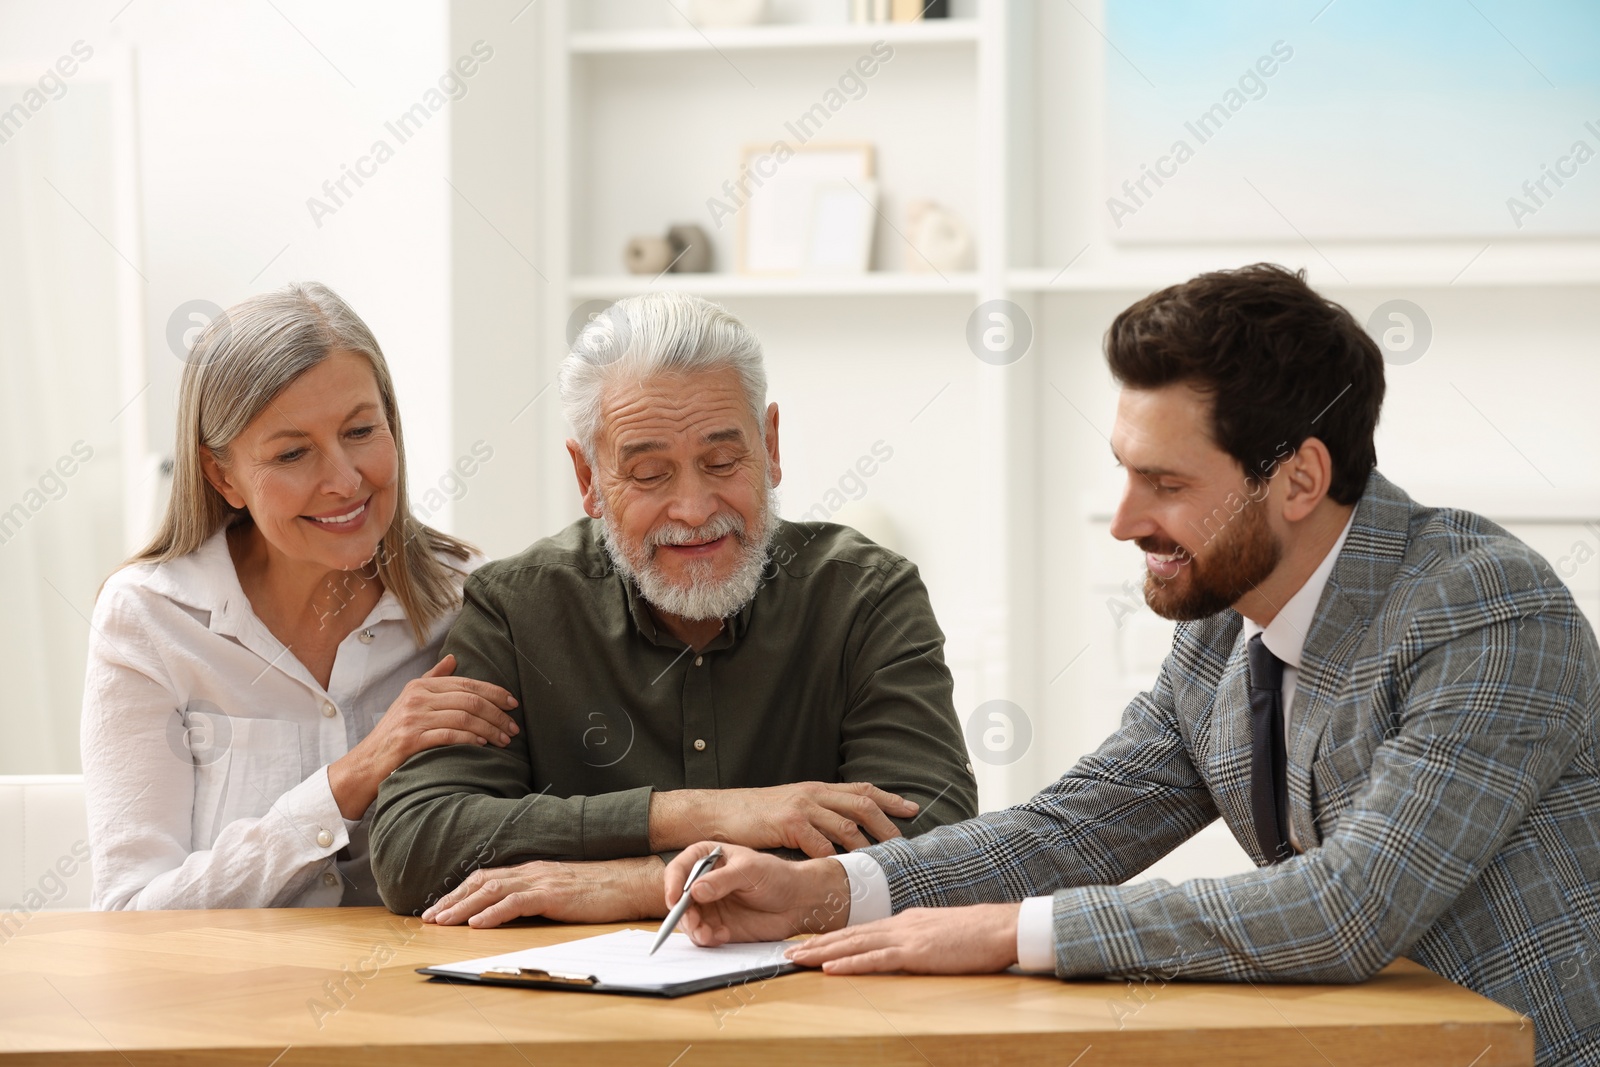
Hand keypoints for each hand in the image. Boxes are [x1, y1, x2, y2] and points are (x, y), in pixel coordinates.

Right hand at [328, 654, 518, 818]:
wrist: (366, 763)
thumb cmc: (393, 734)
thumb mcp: (410, 700)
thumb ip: (433, 679)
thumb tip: (453, 658)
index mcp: (420, 686)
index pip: (466, 684)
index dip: (494, 692)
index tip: (513, 703)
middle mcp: (417, 698)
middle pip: (469, 700)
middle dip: (497, 713)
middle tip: (514, 727)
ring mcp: (413, 718)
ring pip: (464, 717)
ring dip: (490, 728)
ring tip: (504, 739)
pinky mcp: (411, 739)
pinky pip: (449, 735)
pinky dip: (470, 738)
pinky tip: (483, 744)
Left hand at [422, 856, 666, 927]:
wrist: (631, 882)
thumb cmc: (602, 889)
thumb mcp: (564, 890)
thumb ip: (539, 894)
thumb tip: (516, 910)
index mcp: (534, 870)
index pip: (488, 878)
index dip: (461, 892)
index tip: (441, 907)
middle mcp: (533, 871)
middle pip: (482, 881)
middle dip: (452, 900)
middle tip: (429, 917)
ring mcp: (542, 881)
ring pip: (492, 891)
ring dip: (463, 907)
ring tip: (443, 922)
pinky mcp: (554, 894)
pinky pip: (517, 903)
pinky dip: (494, 913)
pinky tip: (477, 924)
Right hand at [649, 782, 918, 857]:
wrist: (717, 812)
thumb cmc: (751, 815)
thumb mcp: (789, 806)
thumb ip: (814, 813)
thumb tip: (840, 829)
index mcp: (816, 789)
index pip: (861, 789)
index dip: (889, 798)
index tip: (912, 808)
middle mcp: (813, 793)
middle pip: (862, 804)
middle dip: (887, 822)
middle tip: (905, 841)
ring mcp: (801, 806)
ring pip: (846, 824)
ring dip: (867, 843)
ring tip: (882, 860)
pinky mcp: (788, 823)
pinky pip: (819, 841)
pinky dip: (834, 855)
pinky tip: (843, 868)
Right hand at [665, 842, 851, 945]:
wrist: (798, 901)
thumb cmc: (777, 876)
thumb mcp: (751, 871)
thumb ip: (723, 880)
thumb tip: (695, 891)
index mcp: (708, 858)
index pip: (679, 868)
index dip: (672, 884)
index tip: (674, 900)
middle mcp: (704, 881)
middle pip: (678, 898)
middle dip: (683, 914)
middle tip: (695, 924)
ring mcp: (710, 905)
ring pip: (687, 919)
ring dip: (694, 929)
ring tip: (710, 935)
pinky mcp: (717, 925)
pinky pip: (702, 934)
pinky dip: (707, 938)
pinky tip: (722, 936)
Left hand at [785, 904, 1020, 974]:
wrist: (1001, 927)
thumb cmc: (978, 934)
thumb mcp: (941, 932)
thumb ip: (919, 938)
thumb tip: (905, 947)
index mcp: (905, 921)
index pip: (860, 930)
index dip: (831, 937)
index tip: (808, 943)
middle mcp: (899, 924)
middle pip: (849, 934)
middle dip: (816, 943)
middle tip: (787, 951)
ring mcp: (906, 937)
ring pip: (854, 944)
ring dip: (822, 952)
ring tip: (796, 959)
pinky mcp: (916, 952)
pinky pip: (876, 959)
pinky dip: (850, 963)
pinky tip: (830, 968)